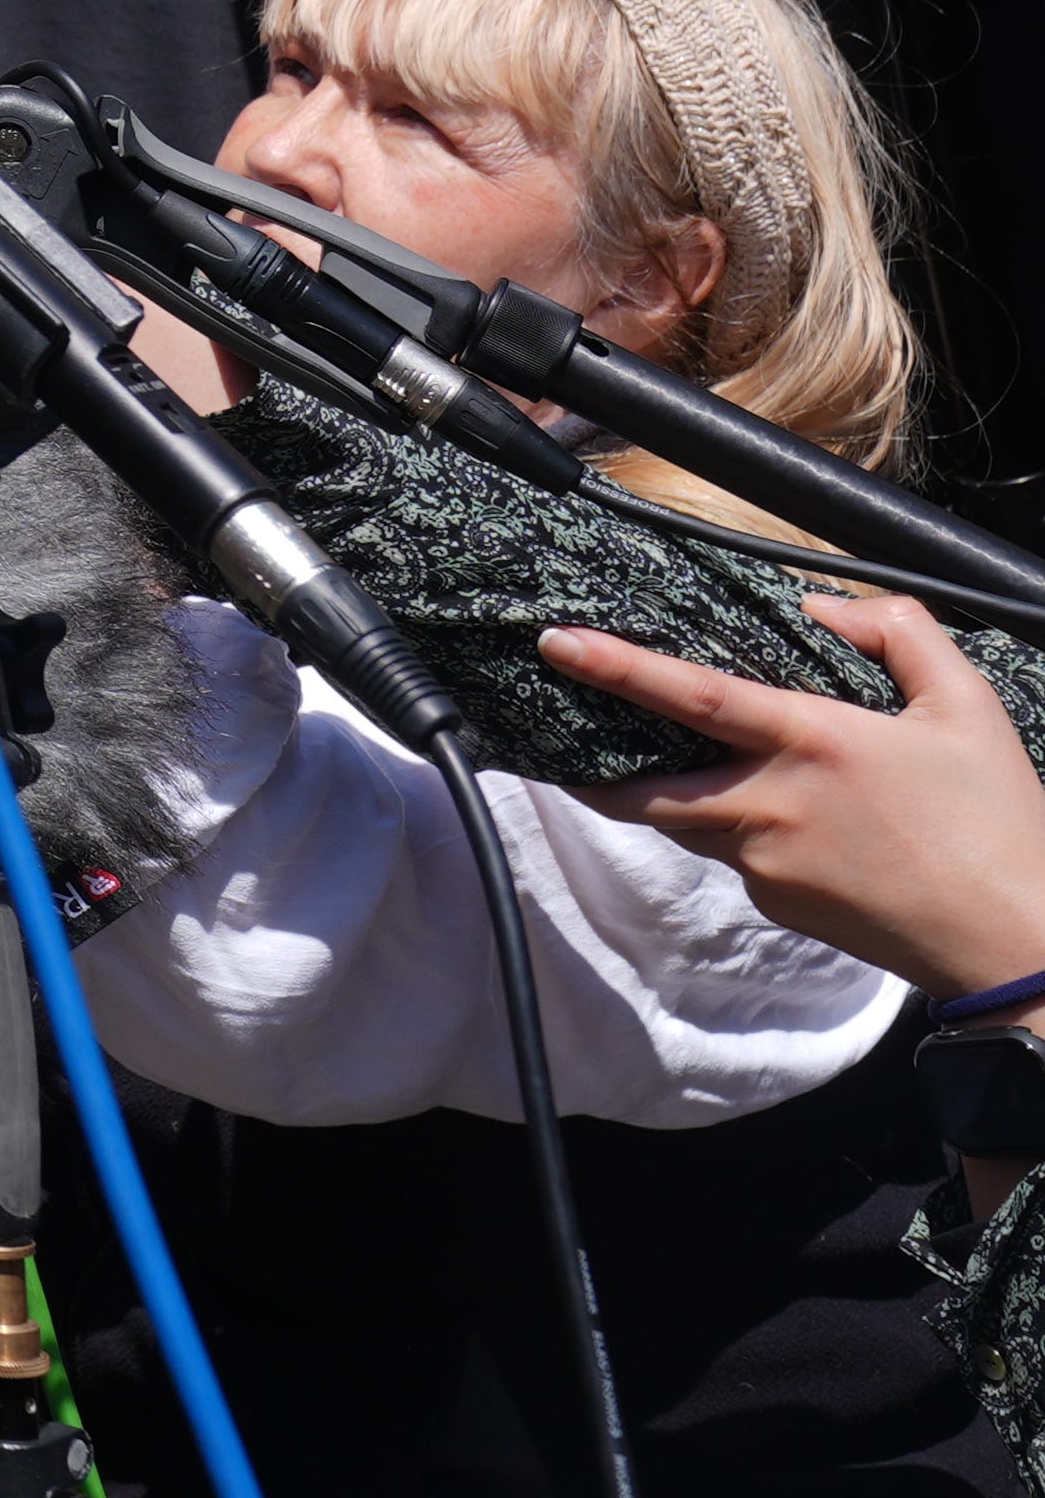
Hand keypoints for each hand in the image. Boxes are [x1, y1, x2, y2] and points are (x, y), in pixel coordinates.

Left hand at [550, 588, 1044, 996]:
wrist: (1016, 946)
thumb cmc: (997, 823)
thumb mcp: (966, 707)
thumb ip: (900, 634)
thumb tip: (826, 608)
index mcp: (808, 744)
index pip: (690, 695)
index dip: (616, 667)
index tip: (555, 643)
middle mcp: (768, 806)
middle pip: (644, 790)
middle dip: (593, 771)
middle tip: (566, 744)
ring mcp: (768, 864)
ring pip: (691, 823)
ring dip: (676, 798)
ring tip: (691, 769)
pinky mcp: (781, 907)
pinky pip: (740, 859)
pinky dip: (745, 835)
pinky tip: (799, 829)